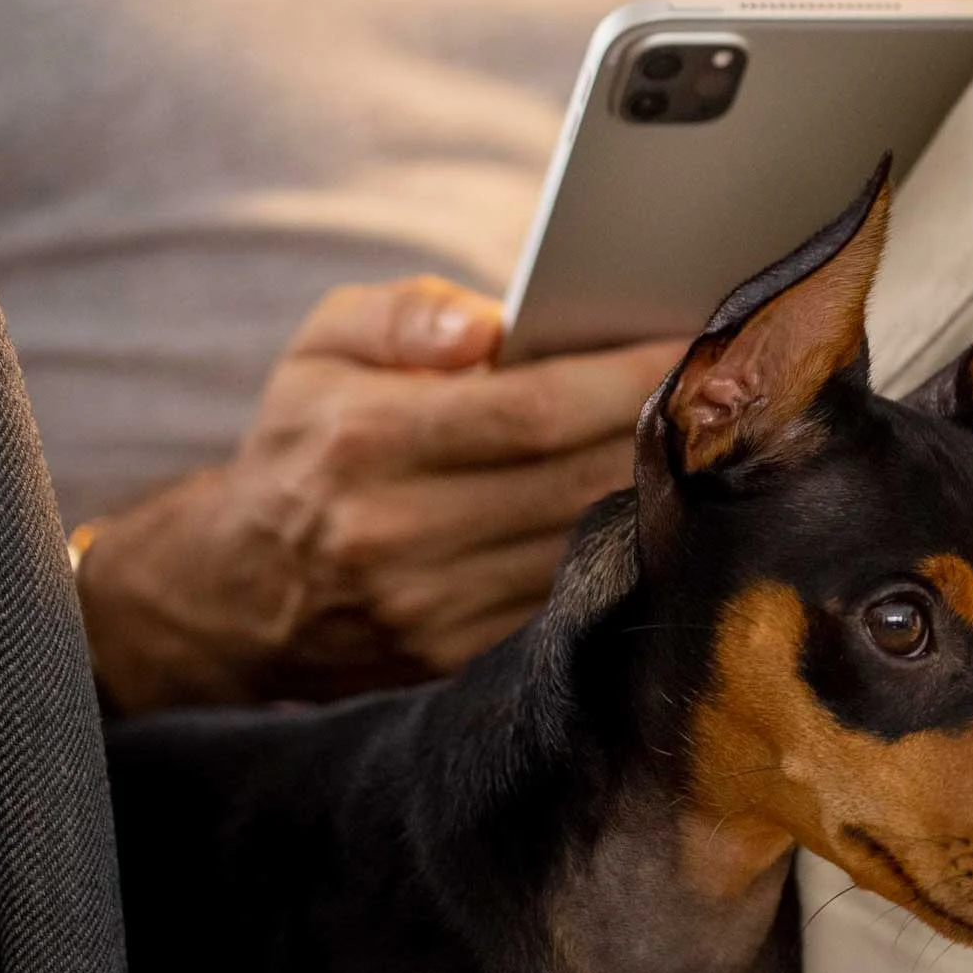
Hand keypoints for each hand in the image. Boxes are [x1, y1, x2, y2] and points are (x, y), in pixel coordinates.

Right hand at [74, 277, 682, 712]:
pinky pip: (565, 601)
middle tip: (736, 388)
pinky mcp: (454, 658)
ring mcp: (428, 608)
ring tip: (720, 443)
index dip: (625, 380)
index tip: (698, 343)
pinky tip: (666, 513)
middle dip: (663, 433)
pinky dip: (621, 555)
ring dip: (658, 498)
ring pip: (580, 546)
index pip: (530, 411)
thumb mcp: (319, 348)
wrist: (236, 590)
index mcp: (365, 441)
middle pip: (572, 481)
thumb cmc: (304, 441)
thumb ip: (399, 315)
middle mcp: (395, 532)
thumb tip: (487, 323)